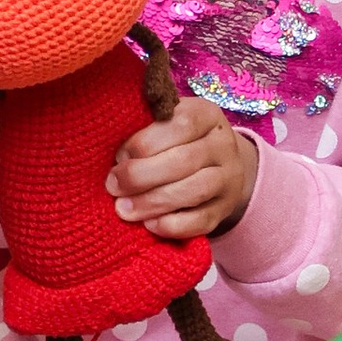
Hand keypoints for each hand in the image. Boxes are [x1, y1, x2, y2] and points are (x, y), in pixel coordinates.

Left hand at [111, 93, 255, 240]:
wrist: (218, 166)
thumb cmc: (177, 141)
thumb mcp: (166, 124)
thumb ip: (144, 130)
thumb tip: (113, 155)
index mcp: (206, 115)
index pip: (180, 124)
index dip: (145, 142)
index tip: (118, 156)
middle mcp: (223, 145)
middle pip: (184, 160)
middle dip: (141, 176)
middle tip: (113, 186)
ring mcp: (228, 179)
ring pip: (194, 191)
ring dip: (152, 202)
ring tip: (124, 208)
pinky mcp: (223, 210)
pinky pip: (201, 222)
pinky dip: (172, 225)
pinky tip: (149, 224)